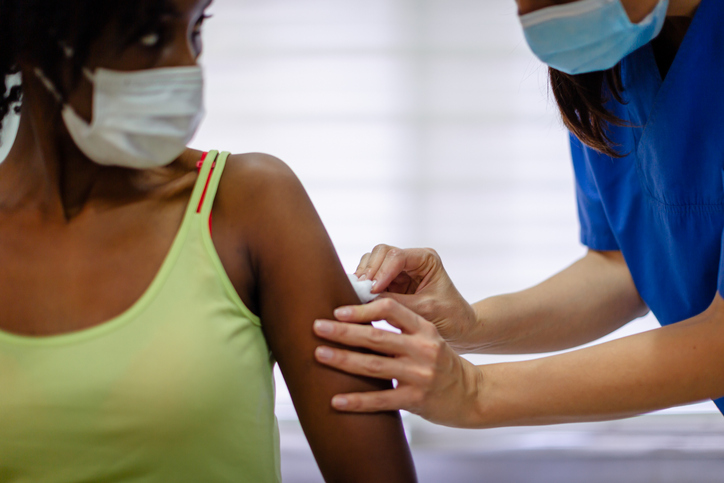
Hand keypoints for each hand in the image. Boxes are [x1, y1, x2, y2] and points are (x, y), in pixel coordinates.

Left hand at [313, 298, 483, 427]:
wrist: (472, 394)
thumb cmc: (440, 362)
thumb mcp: (428, 338)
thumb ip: (400, 328)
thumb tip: (355, 319)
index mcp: (424, 328)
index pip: (391, 309)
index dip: (362, 308)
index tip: (337, 310)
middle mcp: (423, 349)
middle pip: (376, 337)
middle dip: (343, 331)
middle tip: (317, 326)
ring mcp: (420, 375)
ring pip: (374, 366)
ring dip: (343, 360)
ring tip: (319, 355)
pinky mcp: (416, 400)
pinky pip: (381, 401)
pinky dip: (356, 401)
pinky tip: (336, 400)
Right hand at [356, 245, 477, 351]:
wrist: (458, 328)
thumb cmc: (450, 317)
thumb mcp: (425, 310)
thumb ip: (397, 303)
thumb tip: (367, 300)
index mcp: (426, 259)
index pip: (397, 256)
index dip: (382, 272)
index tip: (373, 290)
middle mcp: (412, 259)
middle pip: (381, 252)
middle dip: (370, 270)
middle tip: (361, 291)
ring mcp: (399, 269)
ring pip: (373, 261)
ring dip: (364, 276)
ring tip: (359, 294)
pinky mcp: (390, 282)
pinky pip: (371, 275)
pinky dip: (364, 284)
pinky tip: (360, 296)